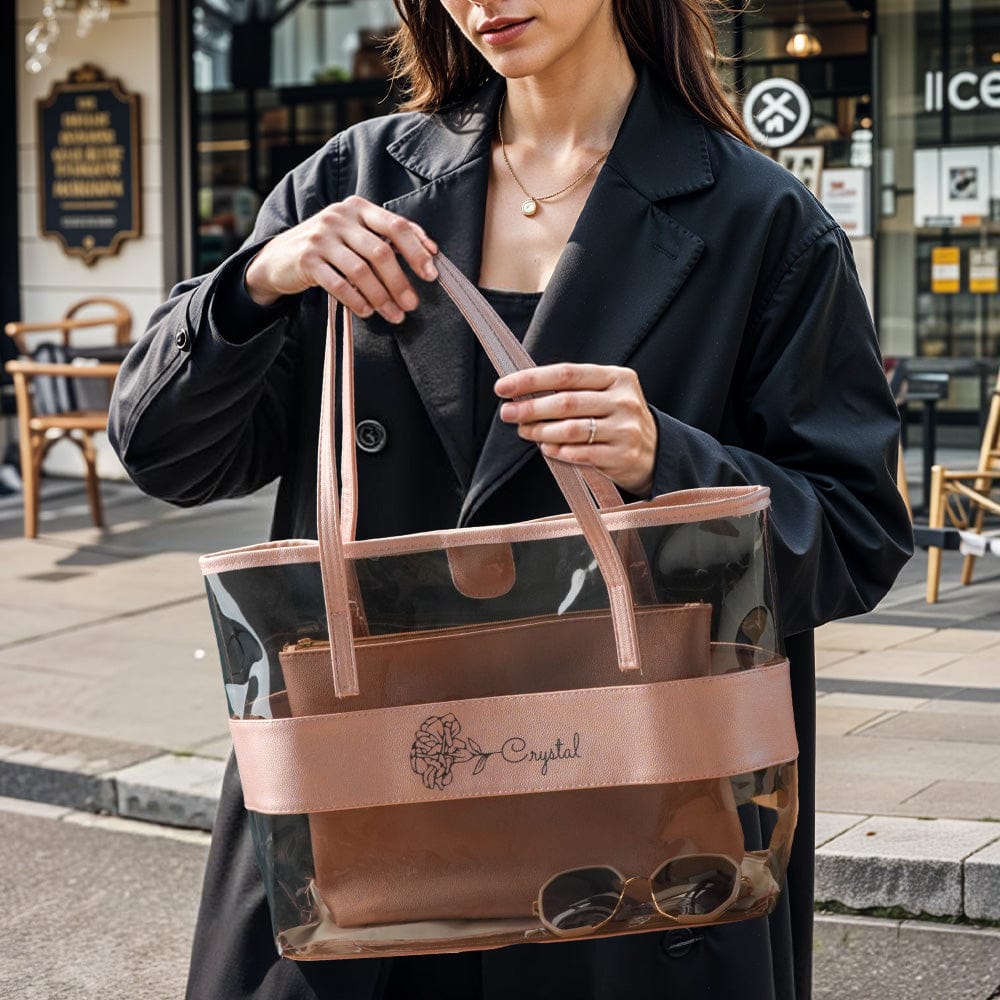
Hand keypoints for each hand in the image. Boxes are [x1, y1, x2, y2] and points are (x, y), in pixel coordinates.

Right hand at [244, 196, 438, 322]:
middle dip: (400, 282)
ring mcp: (321, 237)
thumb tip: (430, 250)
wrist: (279, 258)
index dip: (417, 250)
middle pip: (380, 251)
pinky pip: (338, 284)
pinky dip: (356, 301)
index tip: (431, 275)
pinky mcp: (306, 259)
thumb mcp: (355, 234)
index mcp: (358, 207)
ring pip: (360, 271)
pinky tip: (367, 312)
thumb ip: (387, 237)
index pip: (396, 225)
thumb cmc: (329, 248)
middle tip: (412, 305)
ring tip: (394, 315)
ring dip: (381, 297)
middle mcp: (339, 217)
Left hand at [496, 363, 657, 496]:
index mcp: (616, 377)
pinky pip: (582, 453)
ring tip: (525, 432)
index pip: (567, 374)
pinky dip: (559, 451)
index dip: (532, 379)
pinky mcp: (623, 455)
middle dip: (531, 408)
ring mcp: (625, 429)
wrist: (655, 452)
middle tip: (508, 413)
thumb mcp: (605, 395)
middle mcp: (623, 400)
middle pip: (566, 402)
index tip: (503, 387)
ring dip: (541, 431)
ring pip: (572, 429)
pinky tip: (547, 449)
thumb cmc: (617, 420)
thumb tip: (523, 392)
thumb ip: (572, 391)